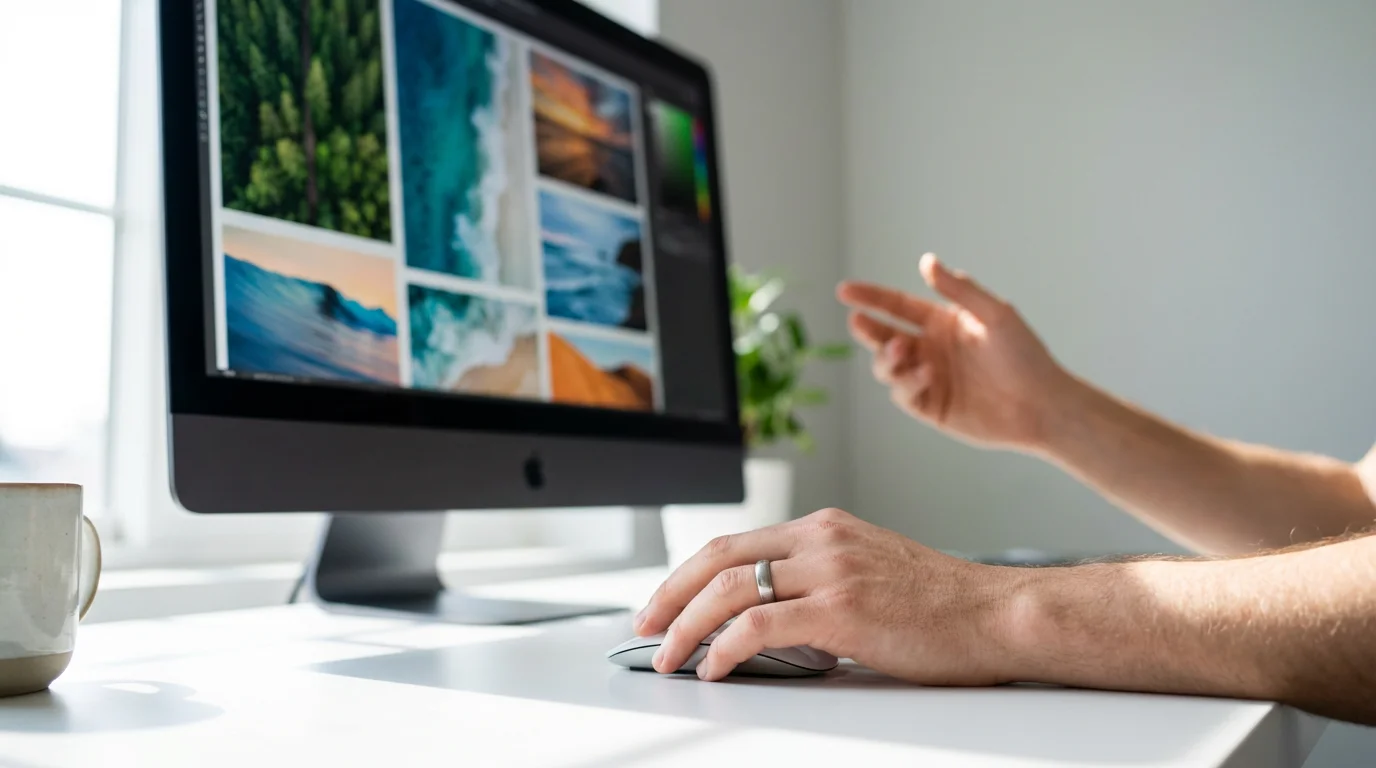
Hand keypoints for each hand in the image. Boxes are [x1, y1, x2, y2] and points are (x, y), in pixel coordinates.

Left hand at [633, 508, 1016, 682]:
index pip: (735, 543)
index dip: (688, 574)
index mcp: (825, 527)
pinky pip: (759, 625)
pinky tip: (714, 668)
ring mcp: (831, 570)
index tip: (663, 602)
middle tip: (645, 627)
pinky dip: (725, 647)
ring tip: (668, 656)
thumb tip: (766, 618)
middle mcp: (822, 539)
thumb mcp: (869, 571)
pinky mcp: (842, 609)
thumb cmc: (942, 605)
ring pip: (730, 590)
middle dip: (670, 596)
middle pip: (718, 558)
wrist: (997, 614)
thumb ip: (819, 581)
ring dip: (687, 626)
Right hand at [837, 253, 1070, 449]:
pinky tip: (925, 374)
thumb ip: (959, 289)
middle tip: (857, 321)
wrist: (1043, 405)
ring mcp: (928, 379)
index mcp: (941, 322)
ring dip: (887, 357)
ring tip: (901, 350)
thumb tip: (926, 261)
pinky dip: (906, 382)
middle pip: (883, 336)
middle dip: (867, 328)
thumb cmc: (1026, 356)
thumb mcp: (995, 314)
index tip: (845, 291)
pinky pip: (903, 394)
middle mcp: (930, 349)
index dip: (869, 297)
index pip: (896, 306)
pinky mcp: (930, 408)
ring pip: (887, 366)